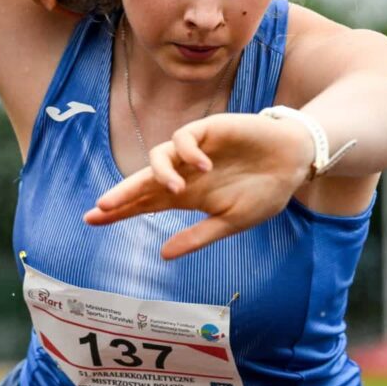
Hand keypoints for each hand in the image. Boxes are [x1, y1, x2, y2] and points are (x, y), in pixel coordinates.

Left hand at [83, 112, 314, 258]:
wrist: (294, 162)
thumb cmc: (264, 193)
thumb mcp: (231, 222)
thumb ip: (198, 237)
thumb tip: (163, 254)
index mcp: (187, 196)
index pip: (145, 203)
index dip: (120, 210)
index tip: (92, 220)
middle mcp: (184, 172)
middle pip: (143, 181)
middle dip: (121, 193)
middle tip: (101, 207)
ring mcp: (194, 151)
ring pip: (160, 156)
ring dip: (160, 173)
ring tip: (174, 190)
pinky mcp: (208, 131)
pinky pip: (184, 138)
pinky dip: (187, 151)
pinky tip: (201, 165)